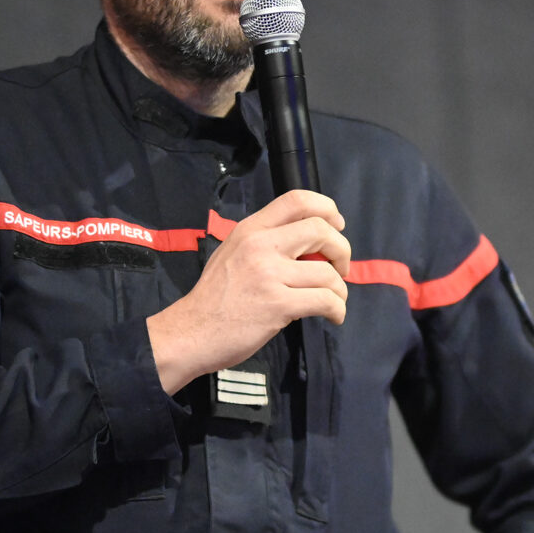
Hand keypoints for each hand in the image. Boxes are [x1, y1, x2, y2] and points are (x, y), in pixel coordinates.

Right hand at [146, 190, 349, 393]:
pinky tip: (333, 316)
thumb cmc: (214, 298)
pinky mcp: (278, 305)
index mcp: (250, 230)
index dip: (326, 209)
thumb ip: (265, 244)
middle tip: (340, 268)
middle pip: (320, 230)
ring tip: (333, 301)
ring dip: (340, 289)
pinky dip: (337, 309)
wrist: (191, 333)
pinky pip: (325, 301)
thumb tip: (309, 247)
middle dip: (342, 249)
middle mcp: (260, 246)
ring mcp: (269, 275)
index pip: (296, 199)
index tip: (336, 226)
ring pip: (328, 273)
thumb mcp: (232, 254)